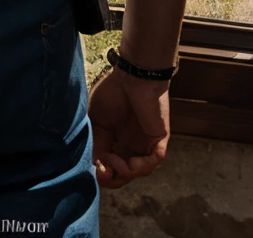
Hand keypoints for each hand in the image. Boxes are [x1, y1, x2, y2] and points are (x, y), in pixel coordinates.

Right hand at [88, 66, 170, 189]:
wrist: (132, 75)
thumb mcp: (96, 122)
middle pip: (123, 174)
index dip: (101, 172)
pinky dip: (139, 168)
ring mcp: (146, 144)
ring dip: (122, 172)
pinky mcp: (158, 141)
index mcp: (116, 140)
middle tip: (102, 169)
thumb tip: (98, 169)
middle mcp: (131, 145)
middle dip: (112, 178)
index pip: (109, 165)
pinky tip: (128, 162)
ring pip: (137, 171)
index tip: (94, 166)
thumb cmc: (112, 93)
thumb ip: (97, 146)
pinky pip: (152, 163)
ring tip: (112, 159)